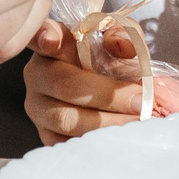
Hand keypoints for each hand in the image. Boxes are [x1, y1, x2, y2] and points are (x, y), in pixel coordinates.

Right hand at [22, 22, 150, 143]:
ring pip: (65, 119)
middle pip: (65, 84)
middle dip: (108, 96)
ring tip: (136, 122)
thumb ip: (123, 35)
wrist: (112, 92)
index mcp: (53, 42)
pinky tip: (118, 138)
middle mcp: (38, 74)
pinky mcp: (46, 135)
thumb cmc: (111, 60)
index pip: (43, 35)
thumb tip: (122, 45)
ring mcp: (38, 107)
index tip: (52, 40)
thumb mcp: (120, 41)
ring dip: (106, 123)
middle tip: (140, 101)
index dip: (45, 37)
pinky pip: (66, 143)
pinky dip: (95, 142)